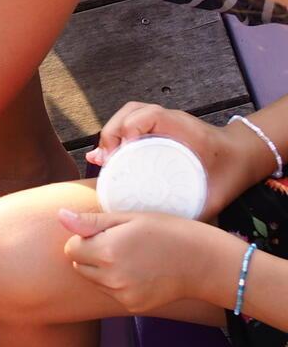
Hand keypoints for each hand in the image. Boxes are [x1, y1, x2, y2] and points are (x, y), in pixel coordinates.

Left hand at [58, 208, 243, 313]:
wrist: (206, 263)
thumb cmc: (169, 231)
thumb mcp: (131, 218)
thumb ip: (92, 222)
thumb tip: (59, 216)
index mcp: (106, 251)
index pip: (71, 247)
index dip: (85, 238)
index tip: (106, 232)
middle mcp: (110, 277)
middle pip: (78, 264)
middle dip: (90, 254)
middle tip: (120, 244)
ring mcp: (121, 294)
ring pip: (93, 280)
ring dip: (102, 269)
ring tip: (132, 257)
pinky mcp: (132, 306)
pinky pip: (111, 293)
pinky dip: (118, 283)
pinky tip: (141, 273)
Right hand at [89, 102, 272, 217]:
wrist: (242, 157)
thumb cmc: (229, 175)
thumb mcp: (215, 195)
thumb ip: (196, 212)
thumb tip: (167, 232)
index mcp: (185, 130)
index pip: (149, 116)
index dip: (129, 130)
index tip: (118, 157)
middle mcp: (171, 120)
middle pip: (130, 113)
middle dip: (111, 135)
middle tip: (105, 162)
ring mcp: (163, 121)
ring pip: (127, 115)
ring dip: (110, 134)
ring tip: (102, 159)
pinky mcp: (158, 127)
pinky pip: (130, 122)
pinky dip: (115, 135)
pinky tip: (106, 155)